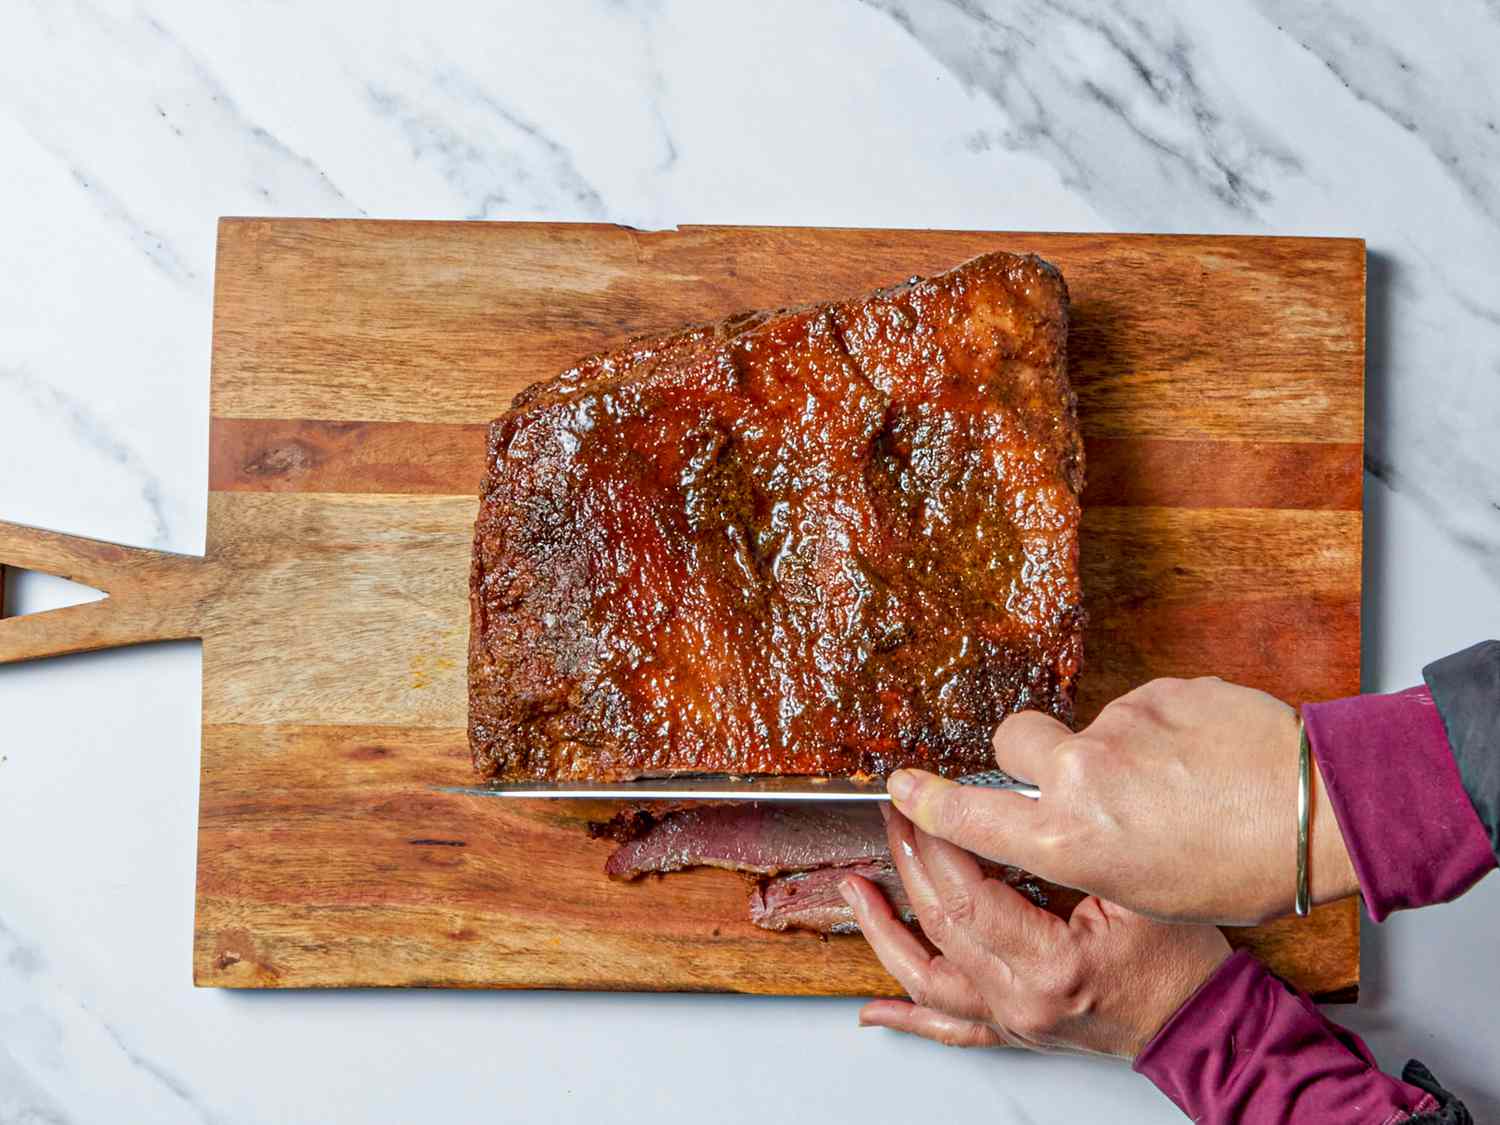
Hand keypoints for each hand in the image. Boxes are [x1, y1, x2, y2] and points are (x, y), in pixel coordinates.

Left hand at [843, 808, 1230, 1058]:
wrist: (1206, 1023)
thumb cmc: (1182, 958)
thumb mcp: (1130, 889)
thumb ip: (1064, 850)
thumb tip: (1000, 804)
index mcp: (1052, 964)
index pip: (968, 895)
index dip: (935, 842)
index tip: (916, 801)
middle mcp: (1023, 1001)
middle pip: (942, 927)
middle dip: (909, 863)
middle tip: (892, 818)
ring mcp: (1014, 1020)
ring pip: (928, 981)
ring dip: (885, 934)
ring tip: (856, 893)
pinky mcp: (1015, 1029)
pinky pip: (950, 1028)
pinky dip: (908, 1017)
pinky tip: (875, 1011)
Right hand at [887, 677, 1357, 924]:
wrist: (1318, 810)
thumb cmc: (1241, 871)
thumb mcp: (1144, 892)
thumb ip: (1086, 851)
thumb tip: (1068, 828)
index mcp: (1069, 840)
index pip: (968, 813)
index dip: (926, 799)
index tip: (900, 784)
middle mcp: (1079, 777)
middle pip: (1015, 740)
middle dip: (1034, 752)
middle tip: (1084, 775)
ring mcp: (1117, 726)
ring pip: (1089, 726)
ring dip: (1117, 747)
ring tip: (1177, 778)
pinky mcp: (1158, 690)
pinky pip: (1142, 707)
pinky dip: (1162, 728)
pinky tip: (1202, 755)